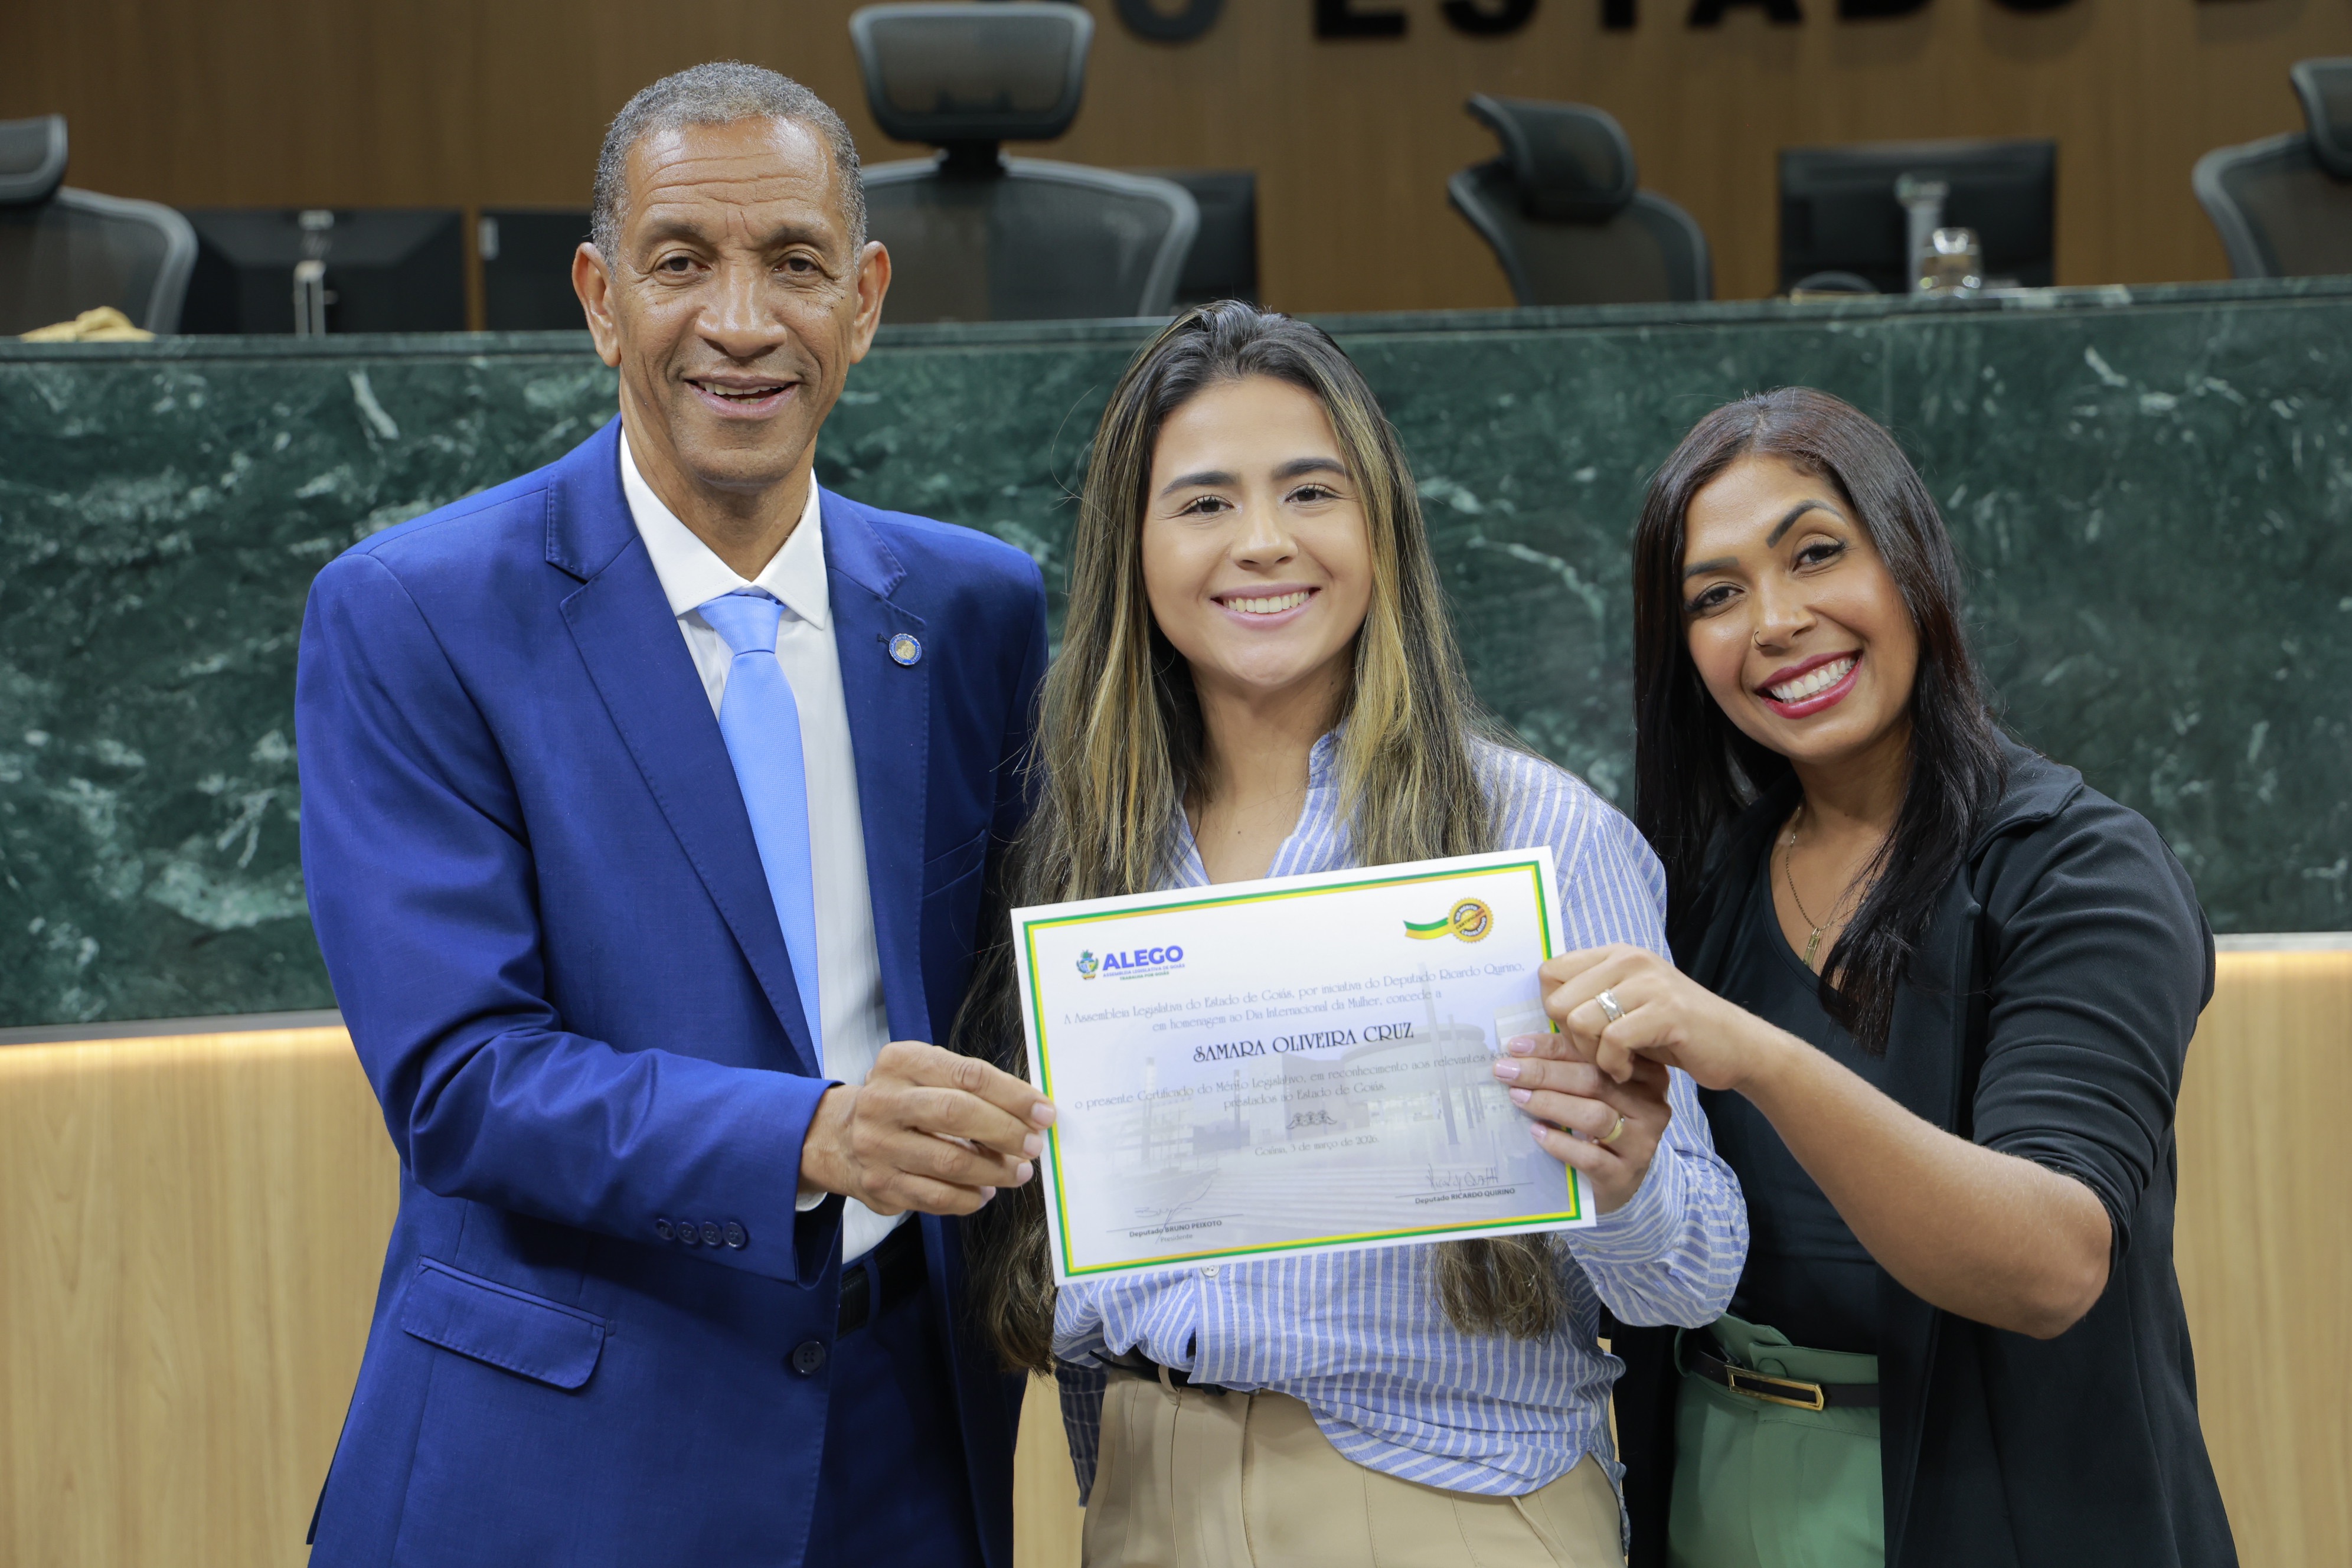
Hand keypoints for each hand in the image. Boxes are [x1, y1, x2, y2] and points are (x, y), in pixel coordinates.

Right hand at [799, 1040, 1055, 1216]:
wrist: (839, 1136)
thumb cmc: (902, 1101)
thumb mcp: (925, 1074)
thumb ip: (972, 1085)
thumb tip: (1031, 1112)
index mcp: (901, 1062)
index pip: (968, 1074)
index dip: (1014, 1095)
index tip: (1044, 1112)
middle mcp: (883, 1100)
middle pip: (957, 1114)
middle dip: (1006, 1131)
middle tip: (1035, 1145)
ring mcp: (877, 1145)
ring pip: (949, 1161)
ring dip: (994, 1170)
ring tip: (1018, 1172)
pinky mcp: (879, 1184)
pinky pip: (935, 1197)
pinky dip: (968, 1198)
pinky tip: (984, 1192)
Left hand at [1494, 1039, 1670, 1213]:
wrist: (1616, 1181)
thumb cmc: (1598, 1125)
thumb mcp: (1591, 1091)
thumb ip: (1568, 1065)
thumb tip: (1520, 1047)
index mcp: (1644, 1073)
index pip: (1595, 1052)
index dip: (1552, 1045)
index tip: (1515, 1046)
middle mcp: (1650, 1104)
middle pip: (1594, 1080)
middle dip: (1544, 1073)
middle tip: (1507, 1070)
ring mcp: (1642, 1141)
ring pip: (1594, 1115)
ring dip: (1550, 1103)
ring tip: (1518, 1097)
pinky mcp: (1626, 1174)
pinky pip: (1591, 1156)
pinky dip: (1560, 1143)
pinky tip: (1537, 1132)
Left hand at [1537, 944, 1788, 1092]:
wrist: (1735, 1045)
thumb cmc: (1672, 1031)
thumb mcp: (1626, 1005)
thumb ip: (1589, 998)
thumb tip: (1542, 1008)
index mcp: (1615, 954)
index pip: (1549, 972)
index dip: (1553, 1009)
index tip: (1577, 1033)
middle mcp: (1630, 960)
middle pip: (1557, 999)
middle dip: (1570, 1038)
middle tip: (1596, 1054)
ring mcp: (1649, 983)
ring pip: (1579, 1020)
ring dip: (1591, 1054)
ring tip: (1614, 1063)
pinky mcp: (1666, 1012)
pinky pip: (1612, 1040)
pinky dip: (1614, 1065)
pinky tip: (1628, 1071)